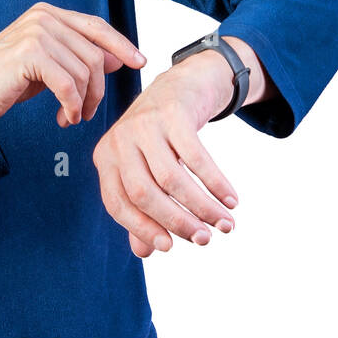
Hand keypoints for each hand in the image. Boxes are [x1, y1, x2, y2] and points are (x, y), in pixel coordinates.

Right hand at [0, 1, 146, 125]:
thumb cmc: (7, 81)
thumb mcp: (49, 67)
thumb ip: (78, 57)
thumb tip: (118, 57)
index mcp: (48, 14)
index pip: (96, 26)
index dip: (121, 44)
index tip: (140, 61)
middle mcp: (43, 17)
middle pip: (94, 54)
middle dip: (97, 89)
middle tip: (88, 112)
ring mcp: (36, 33)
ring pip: (84, 71)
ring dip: (84, 102)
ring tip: (72, 116)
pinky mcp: (29, 54)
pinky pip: (68, 84)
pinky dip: (73, 106)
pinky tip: (66, 117)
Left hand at [92, 50, 240, 257]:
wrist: (181, 85)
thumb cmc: (160, 137)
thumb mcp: (144, 168)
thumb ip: (141, 210)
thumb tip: (144, 252)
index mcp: (106, 157)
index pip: (117, 203)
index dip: (142, 229)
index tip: (169, 248)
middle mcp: (120, 139)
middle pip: (144, 193)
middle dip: (176, 221)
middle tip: (204, 240)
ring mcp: (145, 124)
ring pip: (172, 178)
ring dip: (202, 206)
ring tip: (225, 224)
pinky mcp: (173, 113)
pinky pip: (197, 157)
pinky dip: (216, 183)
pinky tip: (231, 199)